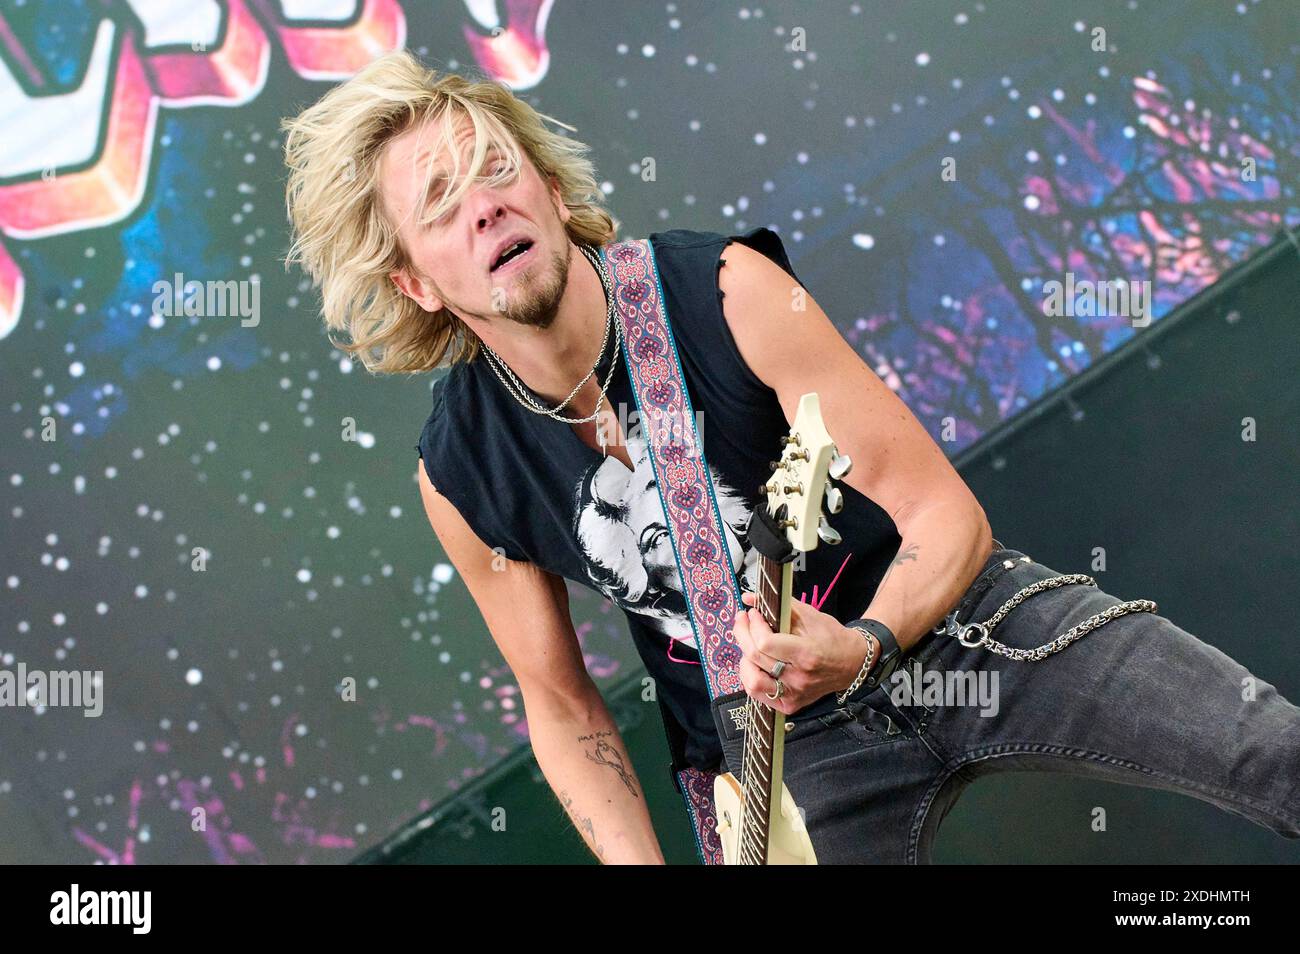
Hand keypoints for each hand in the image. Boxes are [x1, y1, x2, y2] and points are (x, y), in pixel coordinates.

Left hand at [731, 591, 877, 714]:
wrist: (852, 663)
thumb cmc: (831, 637)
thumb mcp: (810, 614)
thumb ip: (779, 605)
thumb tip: (748, 597)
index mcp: (806, 653)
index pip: (765, 643)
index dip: (754, 625)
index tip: (753, 613)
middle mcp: (798, 678)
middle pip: (755, 657)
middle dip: (742, 633)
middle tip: (743, 620)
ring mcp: (794, 694)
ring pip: (752, 681)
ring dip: (744, 658)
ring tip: (748, 644)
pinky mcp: (790, 704)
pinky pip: (758, 694)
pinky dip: (750, 676)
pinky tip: (754, 663)